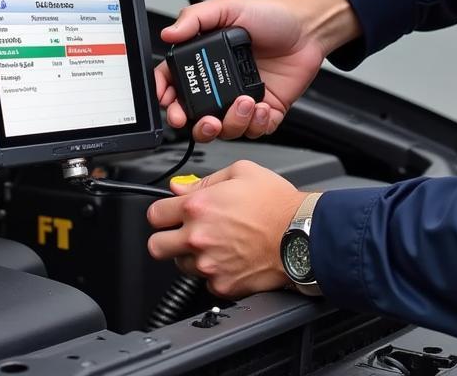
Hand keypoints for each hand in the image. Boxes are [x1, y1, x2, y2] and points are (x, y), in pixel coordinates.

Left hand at [146, 160, 307, 298]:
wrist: (302, 234)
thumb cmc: (277, 203)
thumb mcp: (242, 171)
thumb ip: (205, 179)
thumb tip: (180, 187)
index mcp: (198, 206)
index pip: (154, 214)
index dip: (162, 211)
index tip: (170, 213)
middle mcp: (198, 237)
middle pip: (156, 246)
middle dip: (166, 238)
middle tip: (182, 232)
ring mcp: (208, 265)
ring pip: (180, 266)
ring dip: (191, 255)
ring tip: (216, 243)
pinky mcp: (222, 285)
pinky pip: (205, 281)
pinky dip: (214, 272)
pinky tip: (230, 257)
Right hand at [153, 0, 332, 141]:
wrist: (306, 27)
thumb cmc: (270, 16)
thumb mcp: (228, 6)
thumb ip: (195, 17)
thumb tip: (169, 33)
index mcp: (206, 61)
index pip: (175, 84)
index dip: (166, 96)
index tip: (169, 102)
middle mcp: (221, 84)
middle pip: (196, 118)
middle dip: (197, 125)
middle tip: (206, 120)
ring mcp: (241, 100)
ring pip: (225, 129)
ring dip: (232, 122)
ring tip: (244, 103)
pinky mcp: (265, 111)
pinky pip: (254, 131)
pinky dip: (256, 124)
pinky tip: (262, 106)